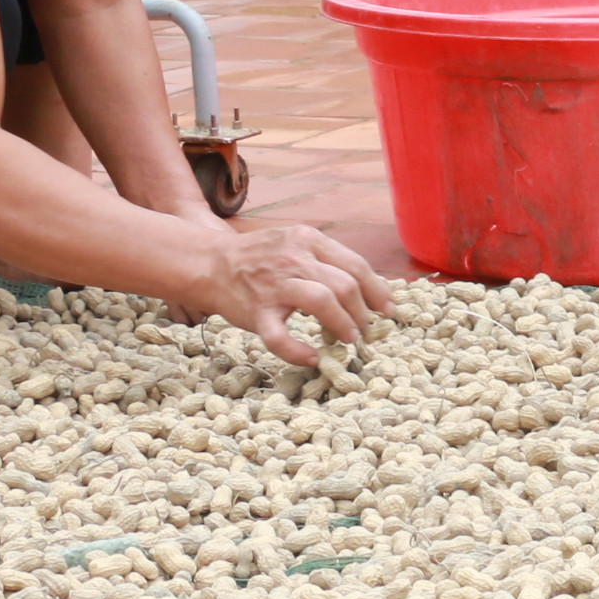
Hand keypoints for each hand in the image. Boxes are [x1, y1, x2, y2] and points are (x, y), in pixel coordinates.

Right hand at [184, 223, 393, 366]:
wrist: (209, 263)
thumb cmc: (258, 257)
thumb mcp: (294, 242)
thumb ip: (325, 258)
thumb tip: (366, 284)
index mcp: (307, 240)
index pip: (355, 265)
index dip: (378, 290)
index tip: (388, 309)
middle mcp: (294, 259)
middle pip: (344, 285)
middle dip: (363, 312)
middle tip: (366, 330)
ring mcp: (274, 285)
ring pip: (322, 302)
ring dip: (343, 324)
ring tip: (348, 339)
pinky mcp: (257, 311)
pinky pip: (280, 338)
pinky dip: (299, 351)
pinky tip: (311, 358)